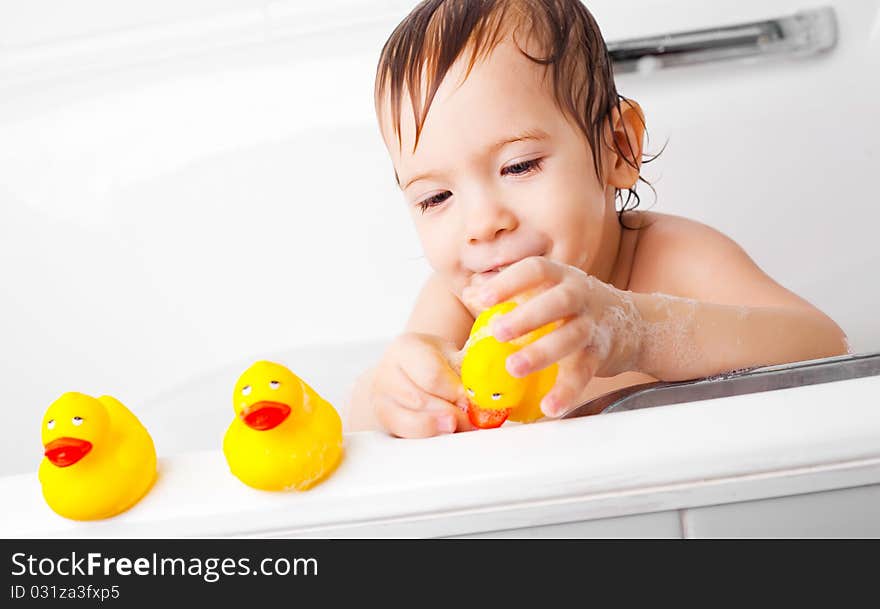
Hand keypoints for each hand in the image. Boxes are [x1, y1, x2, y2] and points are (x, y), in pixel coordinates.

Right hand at [370, 333, 474, 437]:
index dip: (454, 390)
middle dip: (451, 412)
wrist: (412, 371)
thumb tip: (488, 383)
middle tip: (471, 417)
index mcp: (406, 347)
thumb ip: (470, 365)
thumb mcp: (453, 355)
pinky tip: (446, 431)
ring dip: (442, 427)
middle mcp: (386, 371)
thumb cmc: (436, 362)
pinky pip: (407, 435)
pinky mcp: (384, 421)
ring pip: (411, 421)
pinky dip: (431, 435)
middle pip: (420, 399)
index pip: (431, 374)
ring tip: (461, 424)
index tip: (470, 398)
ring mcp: (381, 398)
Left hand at [464, 257, 642, 416]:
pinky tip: (550, 406)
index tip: (483, 298)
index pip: (536, 269)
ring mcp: (594, 324)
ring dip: (542, 353)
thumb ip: (510, 292)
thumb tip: (471, 292)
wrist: (632, 324)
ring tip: (514, 368)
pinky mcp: (603, 353)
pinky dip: (567, 390)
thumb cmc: (572, 307)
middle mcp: (580, 295)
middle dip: (528, 316)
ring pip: (572, 337)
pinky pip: (585, 371)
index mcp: (560, 276)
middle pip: (558, 301)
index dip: (510, 281)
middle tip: (498, 332)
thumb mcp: (545, 291)